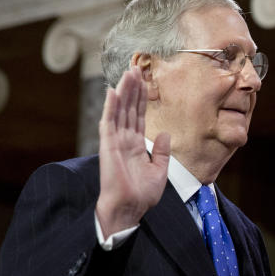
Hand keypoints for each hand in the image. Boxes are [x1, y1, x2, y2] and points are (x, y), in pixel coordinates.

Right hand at [95, 67, 169, 238]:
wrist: (130, 208)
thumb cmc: (142, 194)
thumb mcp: (160, 170)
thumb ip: (162, 152)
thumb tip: (166, 134)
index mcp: (136, 145)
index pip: (139, 116)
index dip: (141, 98)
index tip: (144, 81)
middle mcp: (125, 140)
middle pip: (129, 109)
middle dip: (132, 88)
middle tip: (135, 67)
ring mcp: (115, 141)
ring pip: (119, 110)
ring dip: (123, 91)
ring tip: (127, 72)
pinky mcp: (108, 146)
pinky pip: (108, 122)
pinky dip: (110, 107)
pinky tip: (113, 91)